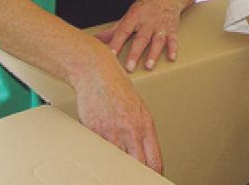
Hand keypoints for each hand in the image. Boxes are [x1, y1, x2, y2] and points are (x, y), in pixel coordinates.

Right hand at [73, 58, 162, 172]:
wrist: (97, 73)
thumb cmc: (118, 88)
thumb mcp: (138, 108)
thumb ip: (141, 130)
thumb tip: (142, 152)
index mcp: (146, 125)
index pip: (154, 160)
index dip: (153, 174)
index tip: (151, 178)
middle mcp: (131, 130)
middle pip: (138, 165)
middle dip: (136, 175)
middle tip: (134, 177)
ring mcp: (112, 132)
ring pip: (117, 161)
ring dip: (116, 167)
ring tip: (115, 169)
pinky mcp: (94, 131)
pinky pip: (98, 151)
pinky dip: (99, 155)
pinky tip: (99, 154)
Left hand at [96, 0, 188, 71]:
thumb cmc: (145, 6)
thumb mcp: (129, 14)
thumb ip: (114, 30)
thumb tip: (95, 39)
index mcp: (134, 17)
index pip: (123, 31)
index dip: (116, 42)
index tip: (110, 54)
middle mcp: (147, 22)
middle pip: (141, 39)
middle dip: (135, 53)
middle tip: (129, 68)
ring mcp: (160, 25)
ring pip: (157, 41)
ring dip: (153, 54)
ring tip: (149, 66)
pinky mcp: (172, 29)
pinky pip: (173, 39)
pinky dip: (173, 48)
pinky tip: (171, 58)